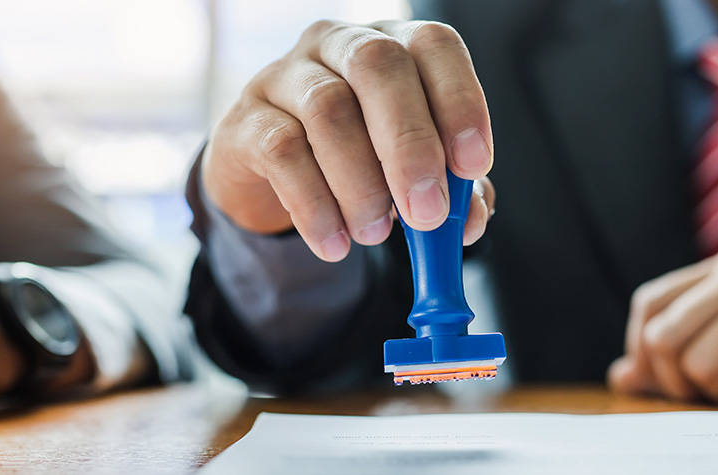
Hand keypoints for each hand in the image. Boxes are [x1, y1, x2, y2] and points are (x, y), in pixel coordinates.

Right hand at [204, 20, 494, 260]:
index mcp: (395, 46)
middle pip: (377, 65)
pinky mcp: (245, 118)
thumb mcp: (413, 175)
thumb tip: (468, 220)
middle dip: (410, 144)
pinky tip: (335, 241)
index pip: (432, 45)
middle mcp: (340, 45)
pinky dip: (315, 206)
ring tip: (376, 234)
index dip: (458, 100)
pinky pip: (282, 152)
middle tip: (427, 212)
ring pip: (328, 109)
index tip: (472, 164)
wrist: (272, 181)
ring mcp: (285, 75)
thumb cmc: (359, 162)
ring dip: (361, 185)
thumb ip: (450, 193)